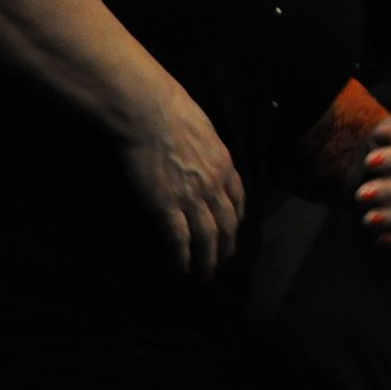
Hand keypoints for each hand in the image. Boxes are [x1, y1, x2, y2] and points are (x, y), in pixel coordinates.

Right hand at [118, 90, 244, 278]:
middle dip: (226, 248)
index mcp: (225, 165)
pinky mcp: (166, 204)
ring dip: (206, 260)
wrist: (151, 112)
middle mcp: (215, 185)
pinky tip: (180, 270)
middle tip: (221, 265)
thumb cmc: (174, 112)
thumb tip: (203, 155)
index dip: (237, 221)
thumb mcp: (205, 130)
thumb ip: (208, 150)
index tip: (233, 234)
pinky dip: (181, 257)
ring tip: (203, 277)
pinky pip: (178, 238)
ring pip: (207, 237)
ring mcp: (192, 196)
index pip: (239, 201)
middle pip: (227, 224)